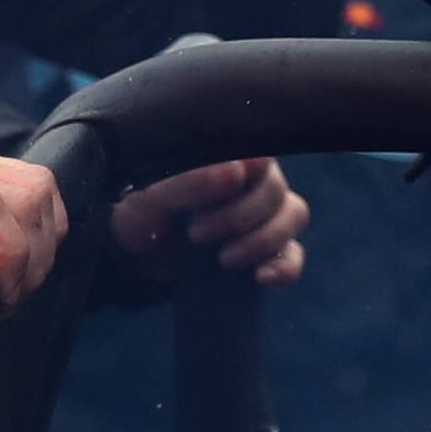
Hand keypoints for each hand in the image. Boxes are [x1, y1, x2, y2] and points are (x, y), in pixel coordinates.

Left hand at [113, 156, 309, 287]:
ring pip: (293, 215)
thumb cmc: (144, 211)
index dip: (244, 177)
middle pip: (275, 189)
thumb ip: (188, 181)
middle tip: (197, 234)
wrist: (137, 256)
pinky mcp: (271, 251)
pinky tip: (261, 278)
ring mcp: (268, 214)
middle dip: (239, 217)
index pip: (260, 153)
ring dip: (262, 240)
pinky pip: (294, 255)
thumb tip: (235, 172)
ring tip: (223, 259)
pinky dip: (284, 267)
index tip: (217, 195)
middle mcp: (255, 178)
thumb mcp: (152, 196)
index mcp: (230, 154)